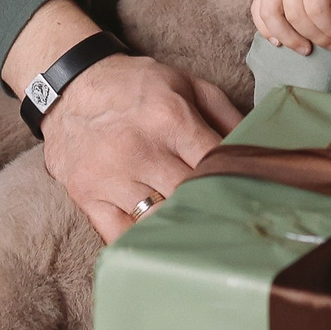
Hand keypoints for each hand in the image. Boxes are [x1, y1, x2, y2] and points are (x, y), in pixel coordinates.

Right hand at [39, 52, 241, 242]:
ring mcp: (110, 175)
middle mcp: (139, 148)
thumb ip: (225, 113)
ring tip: (202, 236)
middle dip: (212, 209)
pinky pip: (120, 236)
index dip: (237, 181)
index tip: (253, 197)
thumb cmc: (135, 87)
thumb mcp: (184, 83)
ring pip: (158, 221)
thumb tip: (260, 145)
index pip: (215, 163)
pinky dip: (144, 245)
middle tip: (233, 223)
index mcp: (169, 118)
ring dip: (181, 230)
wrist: (70, 87)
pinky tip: (162, 245)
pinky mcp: (87, 195)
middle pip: (190, 196)